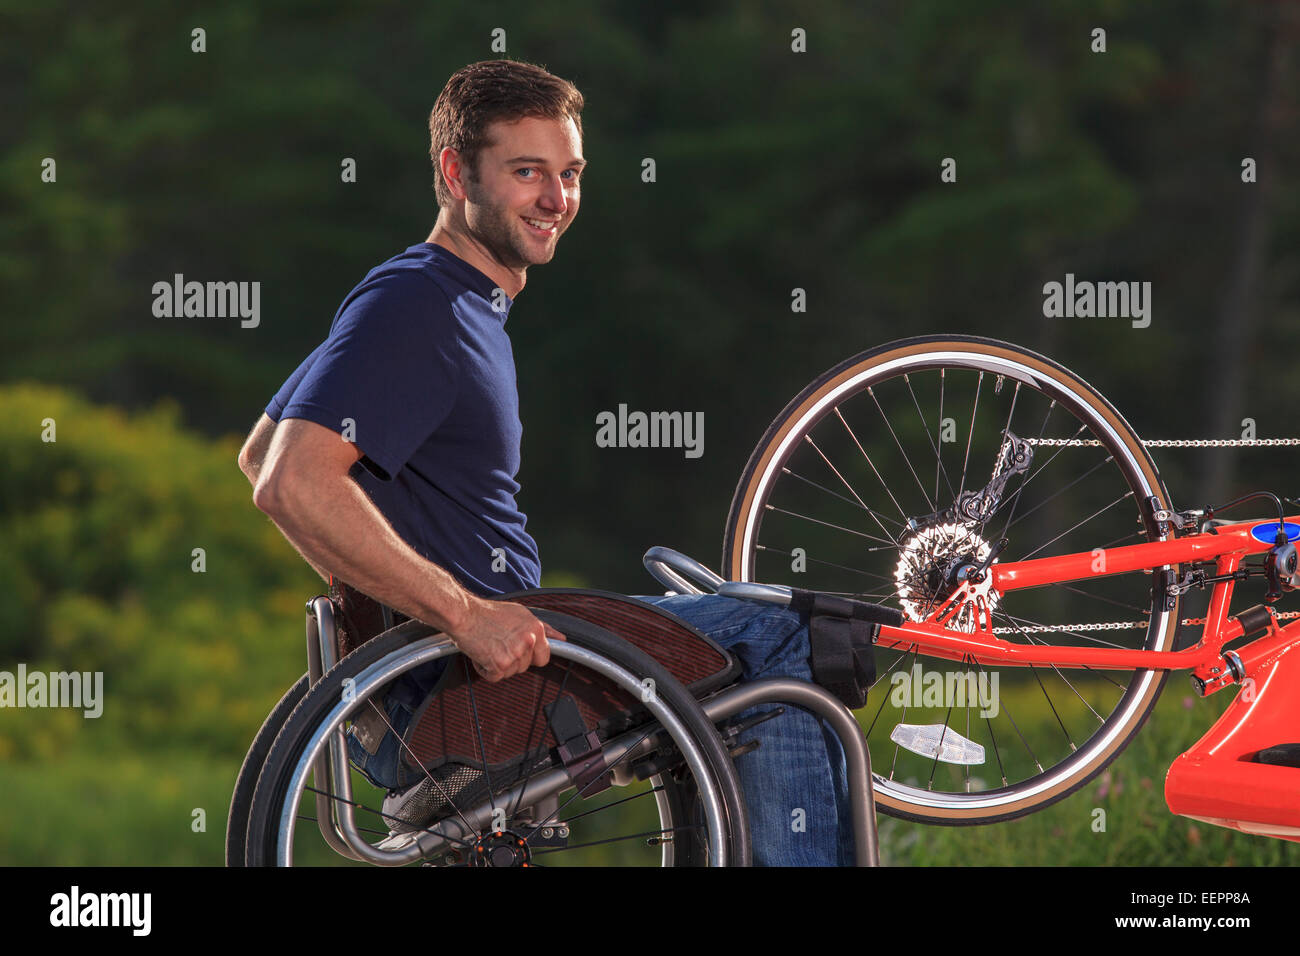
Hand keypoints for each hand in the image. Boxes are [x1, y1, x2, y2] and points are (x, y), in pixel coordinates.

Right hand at [447, 599, 566, 681]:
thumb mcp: (521, 614)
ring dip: (499, 665)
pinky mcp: (499, 665)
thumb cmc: (489, 613)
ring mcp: (515, 654)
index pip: (544, 657)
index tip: (519, 651)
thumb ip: (544, 628)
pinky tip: (481, 653)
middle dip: (513, 660)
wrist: (463, 614)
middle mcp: (528, 641)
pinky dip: (485, 670)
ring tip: (490, 646)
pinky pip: (495, 677)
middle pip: (526, 666)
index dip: (531, 656)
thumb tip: (562, 638)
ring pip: (511, 673)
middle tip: (500, 644)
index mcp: (536, 629)